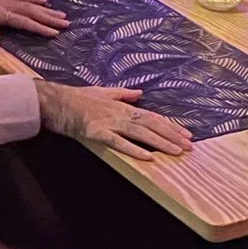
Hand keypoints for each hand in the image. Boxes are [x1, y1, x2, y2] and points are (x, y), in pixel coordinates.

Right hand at [38, 83, 191, 160]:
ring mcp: (111, 123)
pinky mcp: (99, 132)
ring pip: (141, 133)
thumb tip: (139, 93)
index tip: (186, 134)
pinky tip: (148, 157)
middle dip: (172, 136)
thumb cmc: (78, 98)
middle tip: (190, 146)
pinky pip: (119, 143)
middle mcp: (121, 113)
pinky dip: (134, 150)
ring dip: (160, 143)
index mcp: (123, 106)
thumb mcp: (103, 91)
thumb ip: (123, 93)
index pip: (153, 116)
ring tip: (176, 152)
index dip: (170, 126)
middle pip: (152, 125)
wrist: (57, 102)